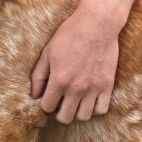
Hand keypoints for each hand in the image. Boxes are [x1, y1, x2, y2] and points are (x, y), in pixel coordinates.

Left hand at [30, 0, 120, 123]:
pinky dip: (94, 108)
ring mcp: (94, 88)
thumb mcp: (48, 52)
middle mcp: (77, 88)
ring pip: (83, 116)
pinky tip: (89, 98)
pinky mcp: (108, 85)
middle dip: (59, 112)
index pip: (47, 107)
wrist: (97, 24)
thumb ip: (39, 76)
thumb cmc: (69, 35)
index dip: (45, 103)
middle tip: (60, 101)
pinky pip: (101, 110)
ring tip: (74, 101)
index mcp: (59, 79)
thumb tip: (34, 96)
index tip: (47, 97)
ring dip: (76, 112)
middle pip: (65, 117)